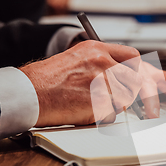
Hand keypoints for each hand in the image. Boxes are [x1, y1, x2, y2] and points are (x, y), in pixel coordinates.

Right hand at [21, 40, 141, 126]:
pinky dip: (103, 116)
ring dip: (115, 104)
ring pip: (126, 98)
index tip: (133, 78)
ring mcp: (102, 82)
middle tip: (114, 97)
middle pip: (134, 80)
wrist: (29, 93)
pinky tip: (86, 110)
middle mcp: (102, 62)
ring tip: (93, 102)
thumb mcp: (77, 58)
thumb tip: (120, 73)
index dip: (135, 70)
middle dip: (128, 91)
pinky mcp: (100, 102)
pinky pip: (113, 113)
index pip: (132, 56)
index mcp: (97, 49)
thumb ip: (100, 62)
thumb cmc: (48, 79)